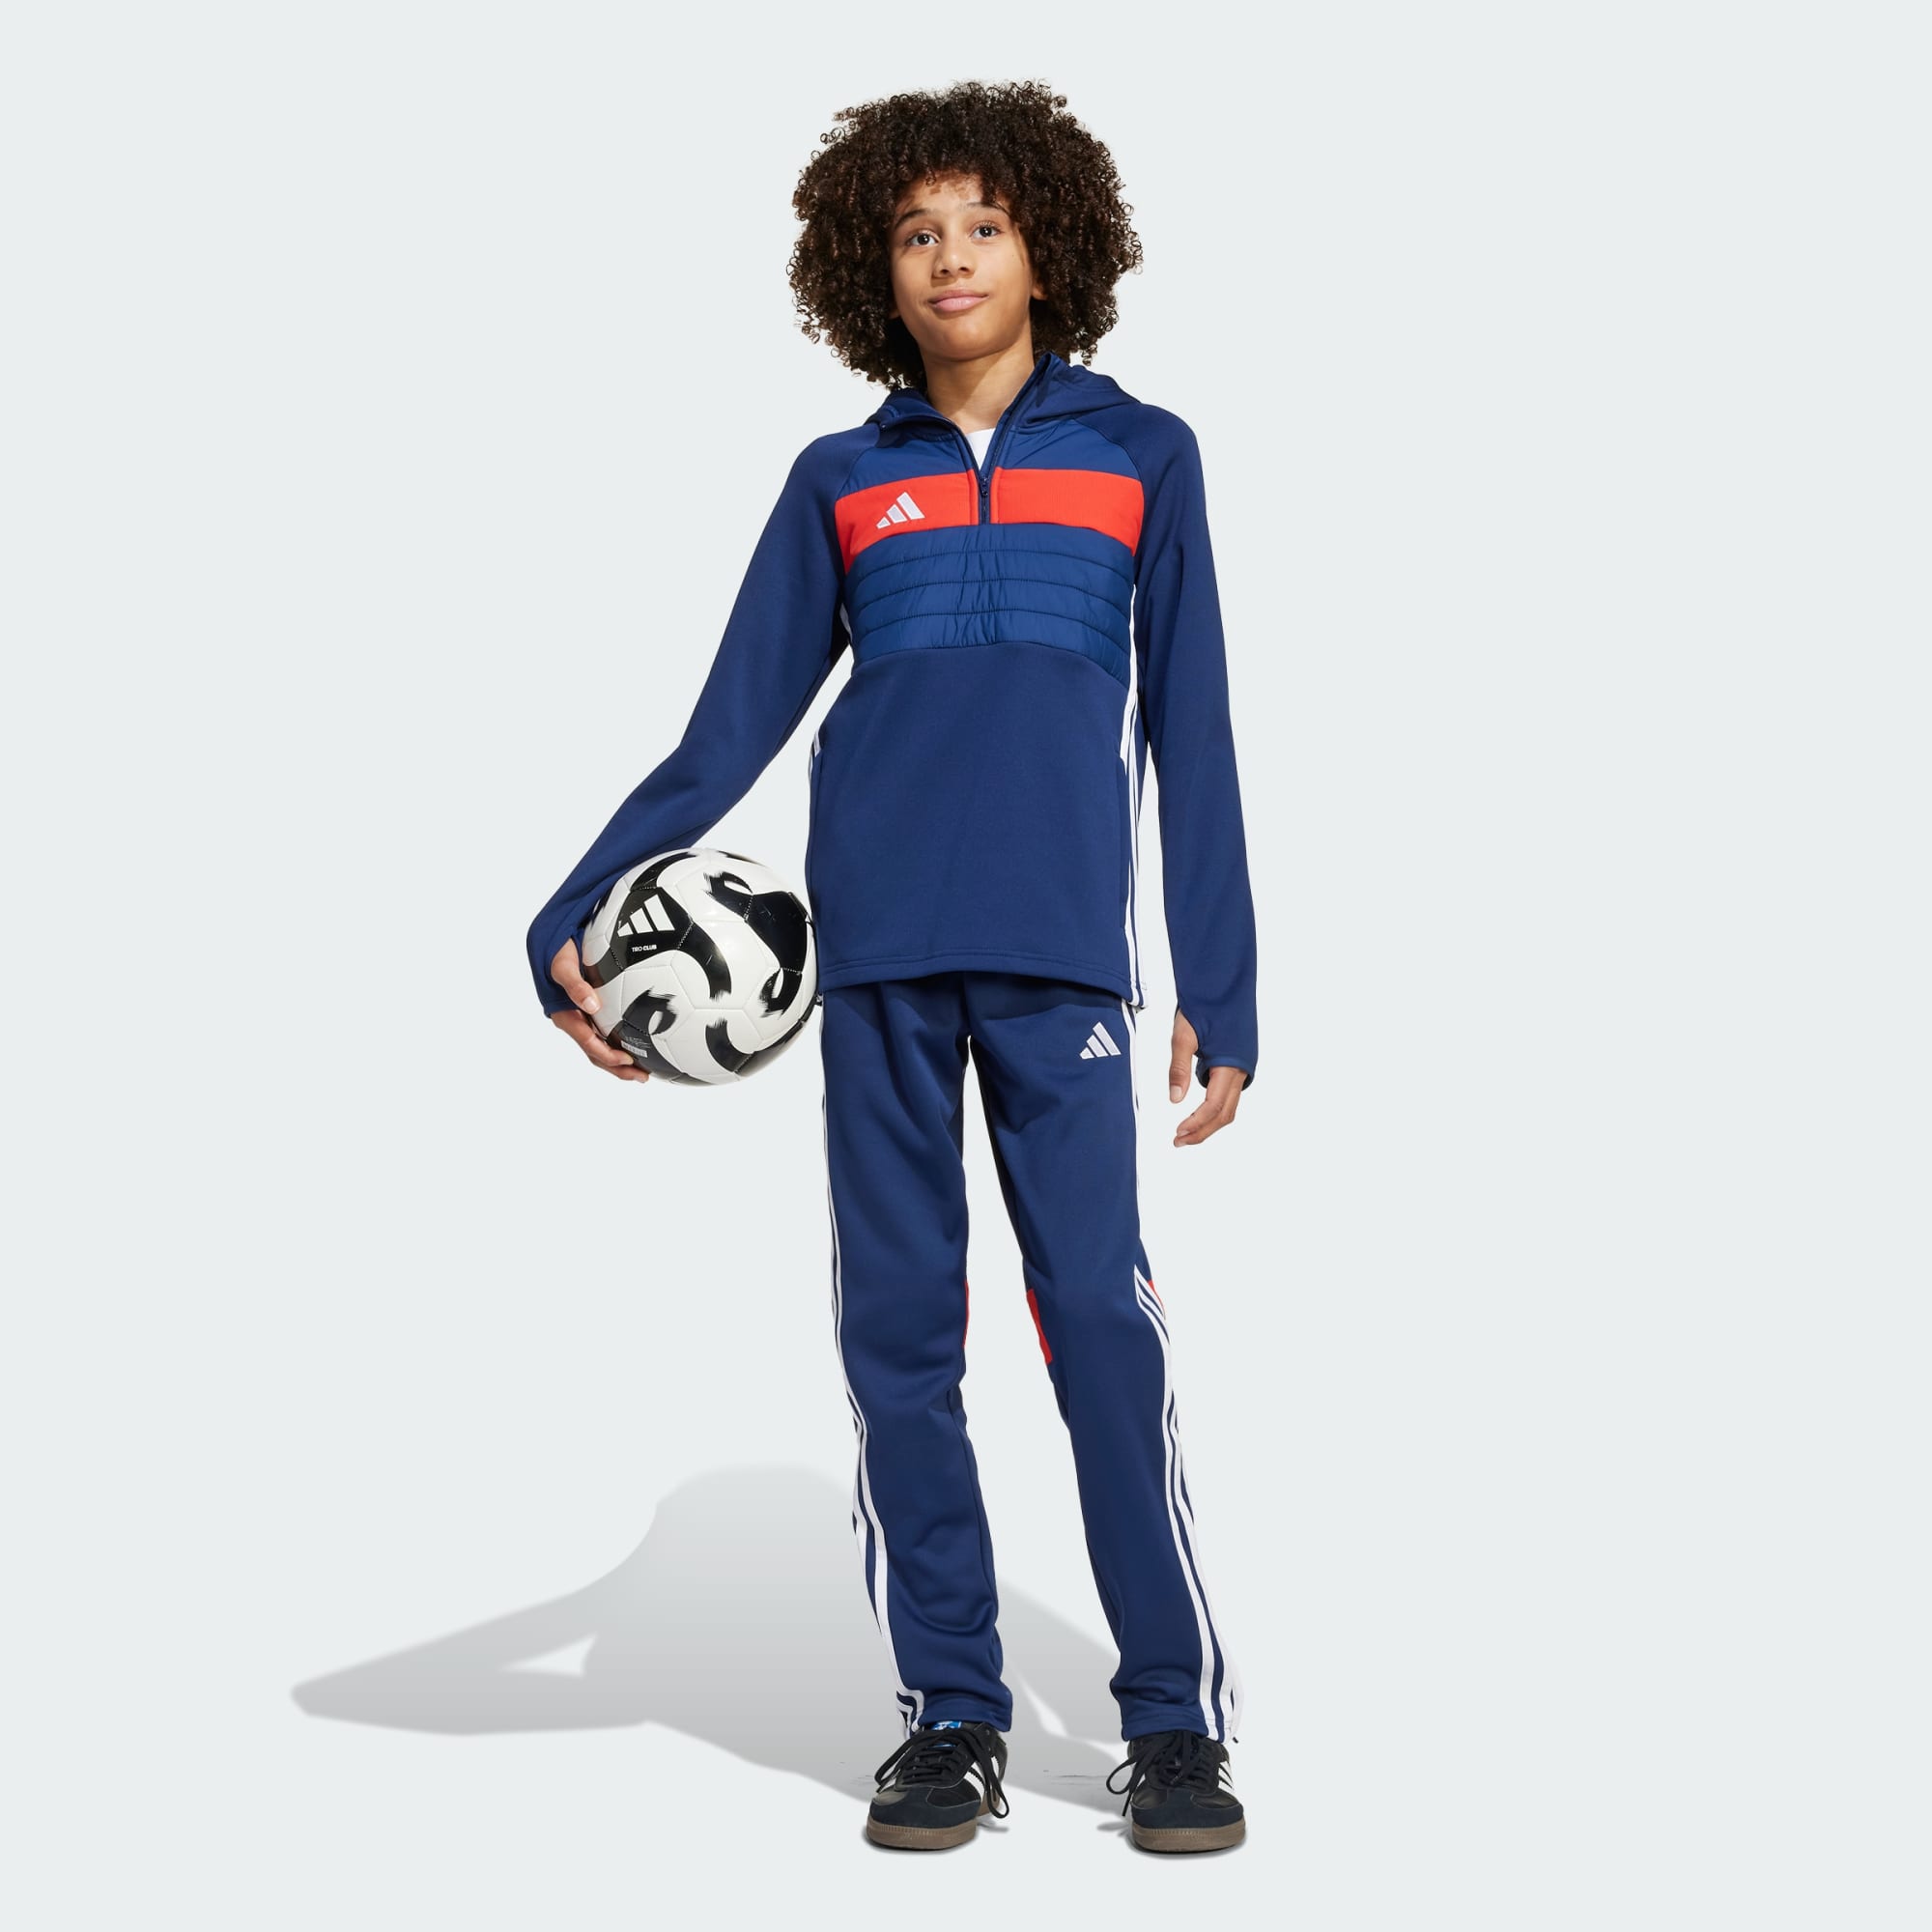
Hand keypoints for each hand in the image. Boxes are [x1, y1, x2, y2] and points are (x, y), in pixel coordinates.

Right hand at [548, 939, 651, 1083]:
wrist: (551, 945)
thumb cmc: (557, 955)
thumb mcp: (563, 968)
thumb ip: (575, 986)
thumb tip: (592, 1004)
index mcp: (566, 1017)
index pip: (589, 1044)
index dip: (608, 1055)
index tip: (628, 1060)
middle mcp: (575, 1023)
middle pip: (596, 1054)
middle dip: (618, 1068)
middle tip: (643, 1077)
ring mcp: (582, 1020)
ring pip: (601, 1048)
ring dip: (619, 1062)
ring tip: (643, 1071)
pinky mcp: (590, 1014)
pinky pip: (604, 1034)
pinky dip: (619, 1044)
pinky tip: (637, 1046)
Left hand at [1167, 1008, 1241, 1146]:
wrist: (1224, 982)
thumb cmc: (1204, 1005)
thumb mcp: (1184, 1035)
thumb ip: (1179, 1067)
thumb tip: (1173, 1099)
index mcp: (1230, 1064)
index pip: (1214, 1106)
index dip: (1196, 1123)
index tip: (1176, 1134)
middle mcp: (1241, 1070)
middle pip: (1225, 1113)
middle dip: (1203, 1131)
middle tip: (1178, 1141)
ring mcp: (1243, 1066)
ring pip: (1229, 1106)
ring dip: (1209, 1121)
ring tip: (1185, 1130)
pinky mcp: (1239, 1061)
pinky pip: (1229, 1093)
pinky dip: (1214, 1107)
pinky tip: (1197, 1108)